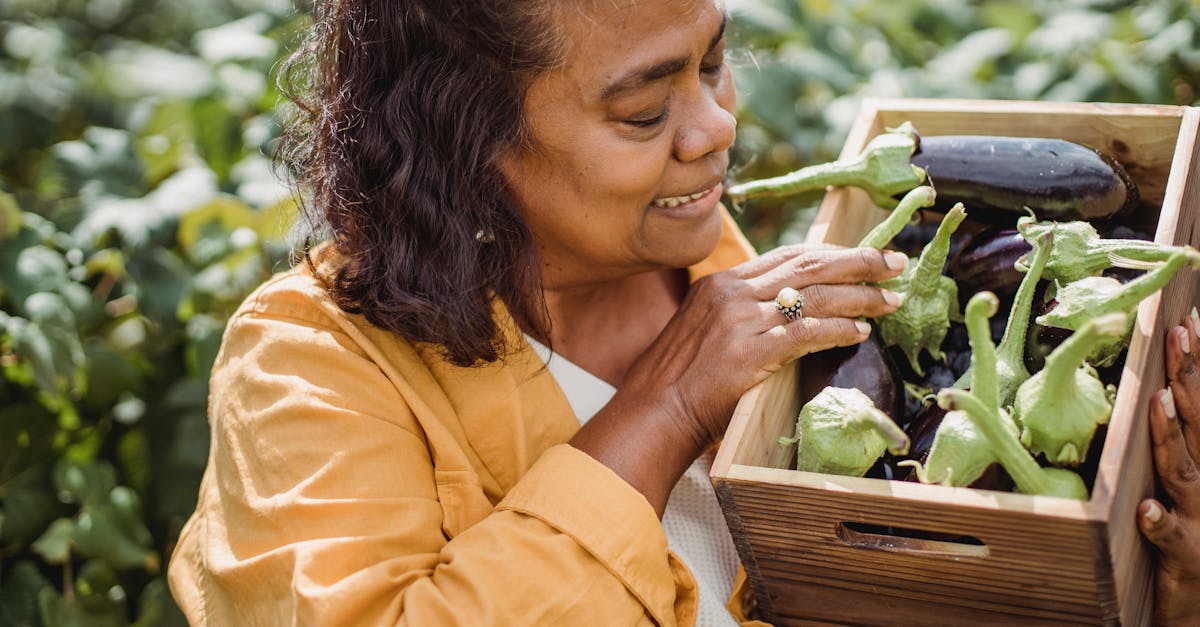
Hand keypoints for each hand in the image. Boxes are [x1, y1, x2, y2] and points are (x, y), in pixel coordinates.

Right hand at [571, 244, 904, 514]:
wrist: (653, 413)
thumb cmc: (676, 384)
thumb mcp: (702, 333)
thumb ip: (738, 317)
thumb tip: (783, 317)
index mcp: (720, 283)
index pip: (787, 256)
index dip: (831, 254)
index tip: (862, 257)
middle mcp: (731, 292)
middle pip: (808, 265)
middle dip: (858, 262)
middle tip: (894, 262)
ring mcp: (740, 319)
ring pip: (815, 294)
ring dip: (860, 296)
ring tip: (890, 299)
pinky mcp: (750, 349)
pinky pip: (806, 331)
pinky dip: (838, 329)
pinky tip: (860, 333)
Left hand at [1139, 309, 1199, 625]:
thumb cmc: (1187, 535)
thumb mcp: (1181, 481)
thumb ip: (1176, 440)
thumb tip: (1157, 391)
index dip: (1196, 363)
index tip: (1186, 319)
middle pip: (1198, 422)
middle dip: (1189, 377)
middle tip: (1178, 334)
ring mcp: (1199, 516)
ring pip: (1184, 470)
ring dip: (1172, 434)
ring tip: (1158, 399)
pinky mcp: (1184, 556)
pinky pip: (1169, 537)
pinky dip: (1160, 522)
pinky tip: (1147, 509)